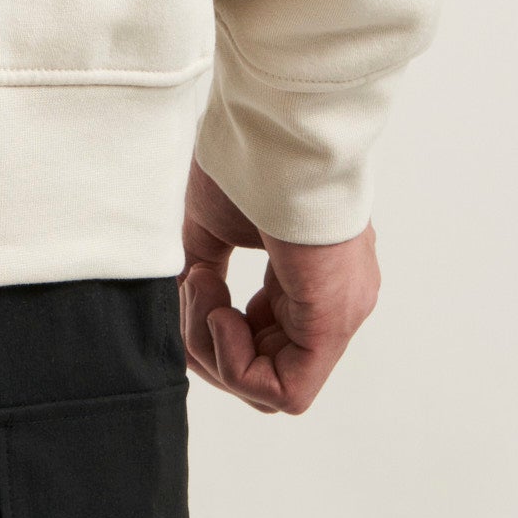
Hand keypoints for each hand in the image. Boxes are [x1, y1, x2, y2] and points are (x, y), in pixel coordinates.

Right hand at [177, 160, 377, 414]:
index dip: (214, 330)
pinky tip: (220, 309)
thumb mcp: (211, 228)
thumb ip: (200, 276)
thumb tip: (179, 312)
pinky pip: (287, 390)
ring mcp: (338, 315)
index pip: (264, 345)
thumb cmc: (248, 161)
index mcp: (310, 280)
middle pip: (264, 373)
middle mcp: (333, 303)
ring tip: (201, 283)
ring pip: (271, 386)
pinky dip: (237, 364)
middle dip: (208, 344)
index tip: (194, 279)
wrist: (277, 127)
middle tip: (192, 286)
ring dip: (214, 348)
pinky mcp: (332, 322)